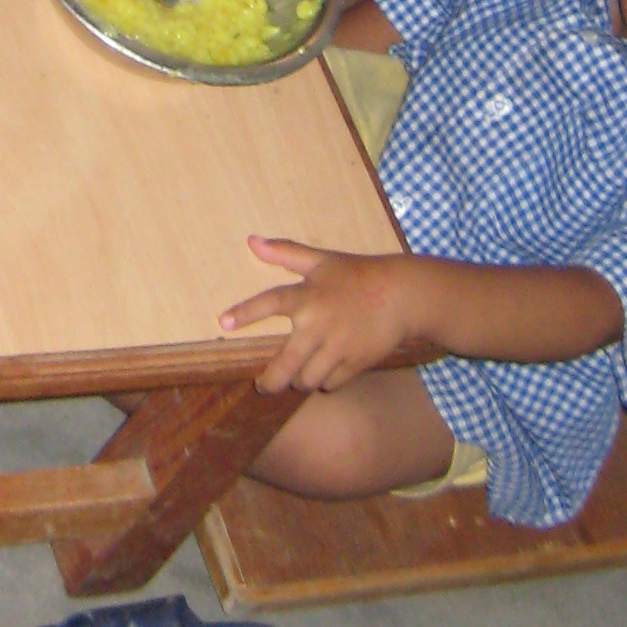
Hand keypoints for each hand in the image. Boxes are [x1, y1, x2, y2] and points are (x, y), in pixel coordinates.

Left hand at [221, 237, 423, 393]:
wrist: (402, 295)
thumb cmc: (358, 274)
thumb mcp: (321, 260)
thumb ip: (286, 253)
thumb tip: (252, 241)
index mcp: (307, 296)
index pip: (268, 304)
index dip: (245, 313)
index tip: (224, 322)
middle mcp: (318, 325)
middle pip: (284, 365)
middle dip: (270, 382)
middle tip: (263, 385)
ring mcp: (337, 347)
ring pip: (307, 380)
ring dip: (301, 381)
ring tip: (299, 375)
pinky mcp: (355, 364)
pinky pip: (331, 383)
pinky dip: (326, 382)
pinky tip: (325, 372)